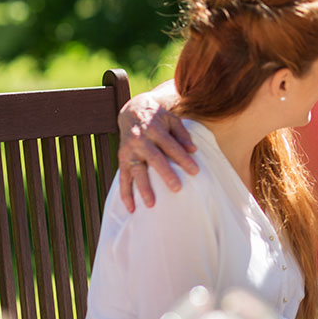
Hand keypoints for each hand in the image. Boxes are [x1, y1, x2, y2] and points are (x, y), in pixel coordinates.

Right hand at [118, 91, 197, 212]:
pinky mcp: (121, 158)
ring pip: (136, 170)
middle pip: (154, 158)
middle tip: (176, 188)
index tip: (195, 171)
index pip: (171, 146)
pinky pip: (123, 178)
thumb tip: (193, 150)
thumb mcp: (172, 120)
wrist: (133, 111)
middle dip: (165, 174)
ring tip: (151, 204)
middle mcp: (140, 140)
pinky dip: (125, 193)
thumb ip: (182, 135)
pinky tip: (131, 208)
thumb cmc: (158, 118)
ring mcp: (129, 150)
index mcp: (154, 129)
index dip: (183, 158)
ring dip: (143, 188)